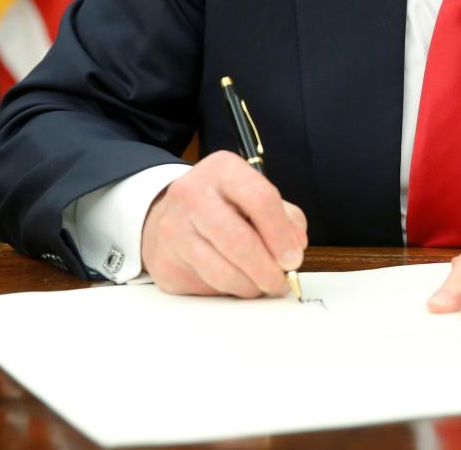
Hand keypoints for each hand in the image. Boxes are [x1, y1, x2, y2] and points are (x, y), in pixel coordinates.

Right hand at [141, 150, 307, 297]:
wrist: (171, 214)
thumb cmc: (223, 206)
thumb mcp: (255, 196)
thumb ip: (285, 217)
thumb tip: (295, 246)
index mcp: (222, 169)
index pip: (260, 200)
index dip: (282, 235)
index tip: (293, 258)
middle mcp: (192, 193)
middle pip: (239, 240)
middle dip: (267, 269)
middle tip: (280, 282)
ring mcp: (174, 227)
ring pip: (221, 270)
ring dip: (250, 286)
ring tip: (261, 285)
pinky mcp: (165, 259)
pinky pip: (205, 285)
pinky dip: (229, 291)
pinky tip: (236, 282)